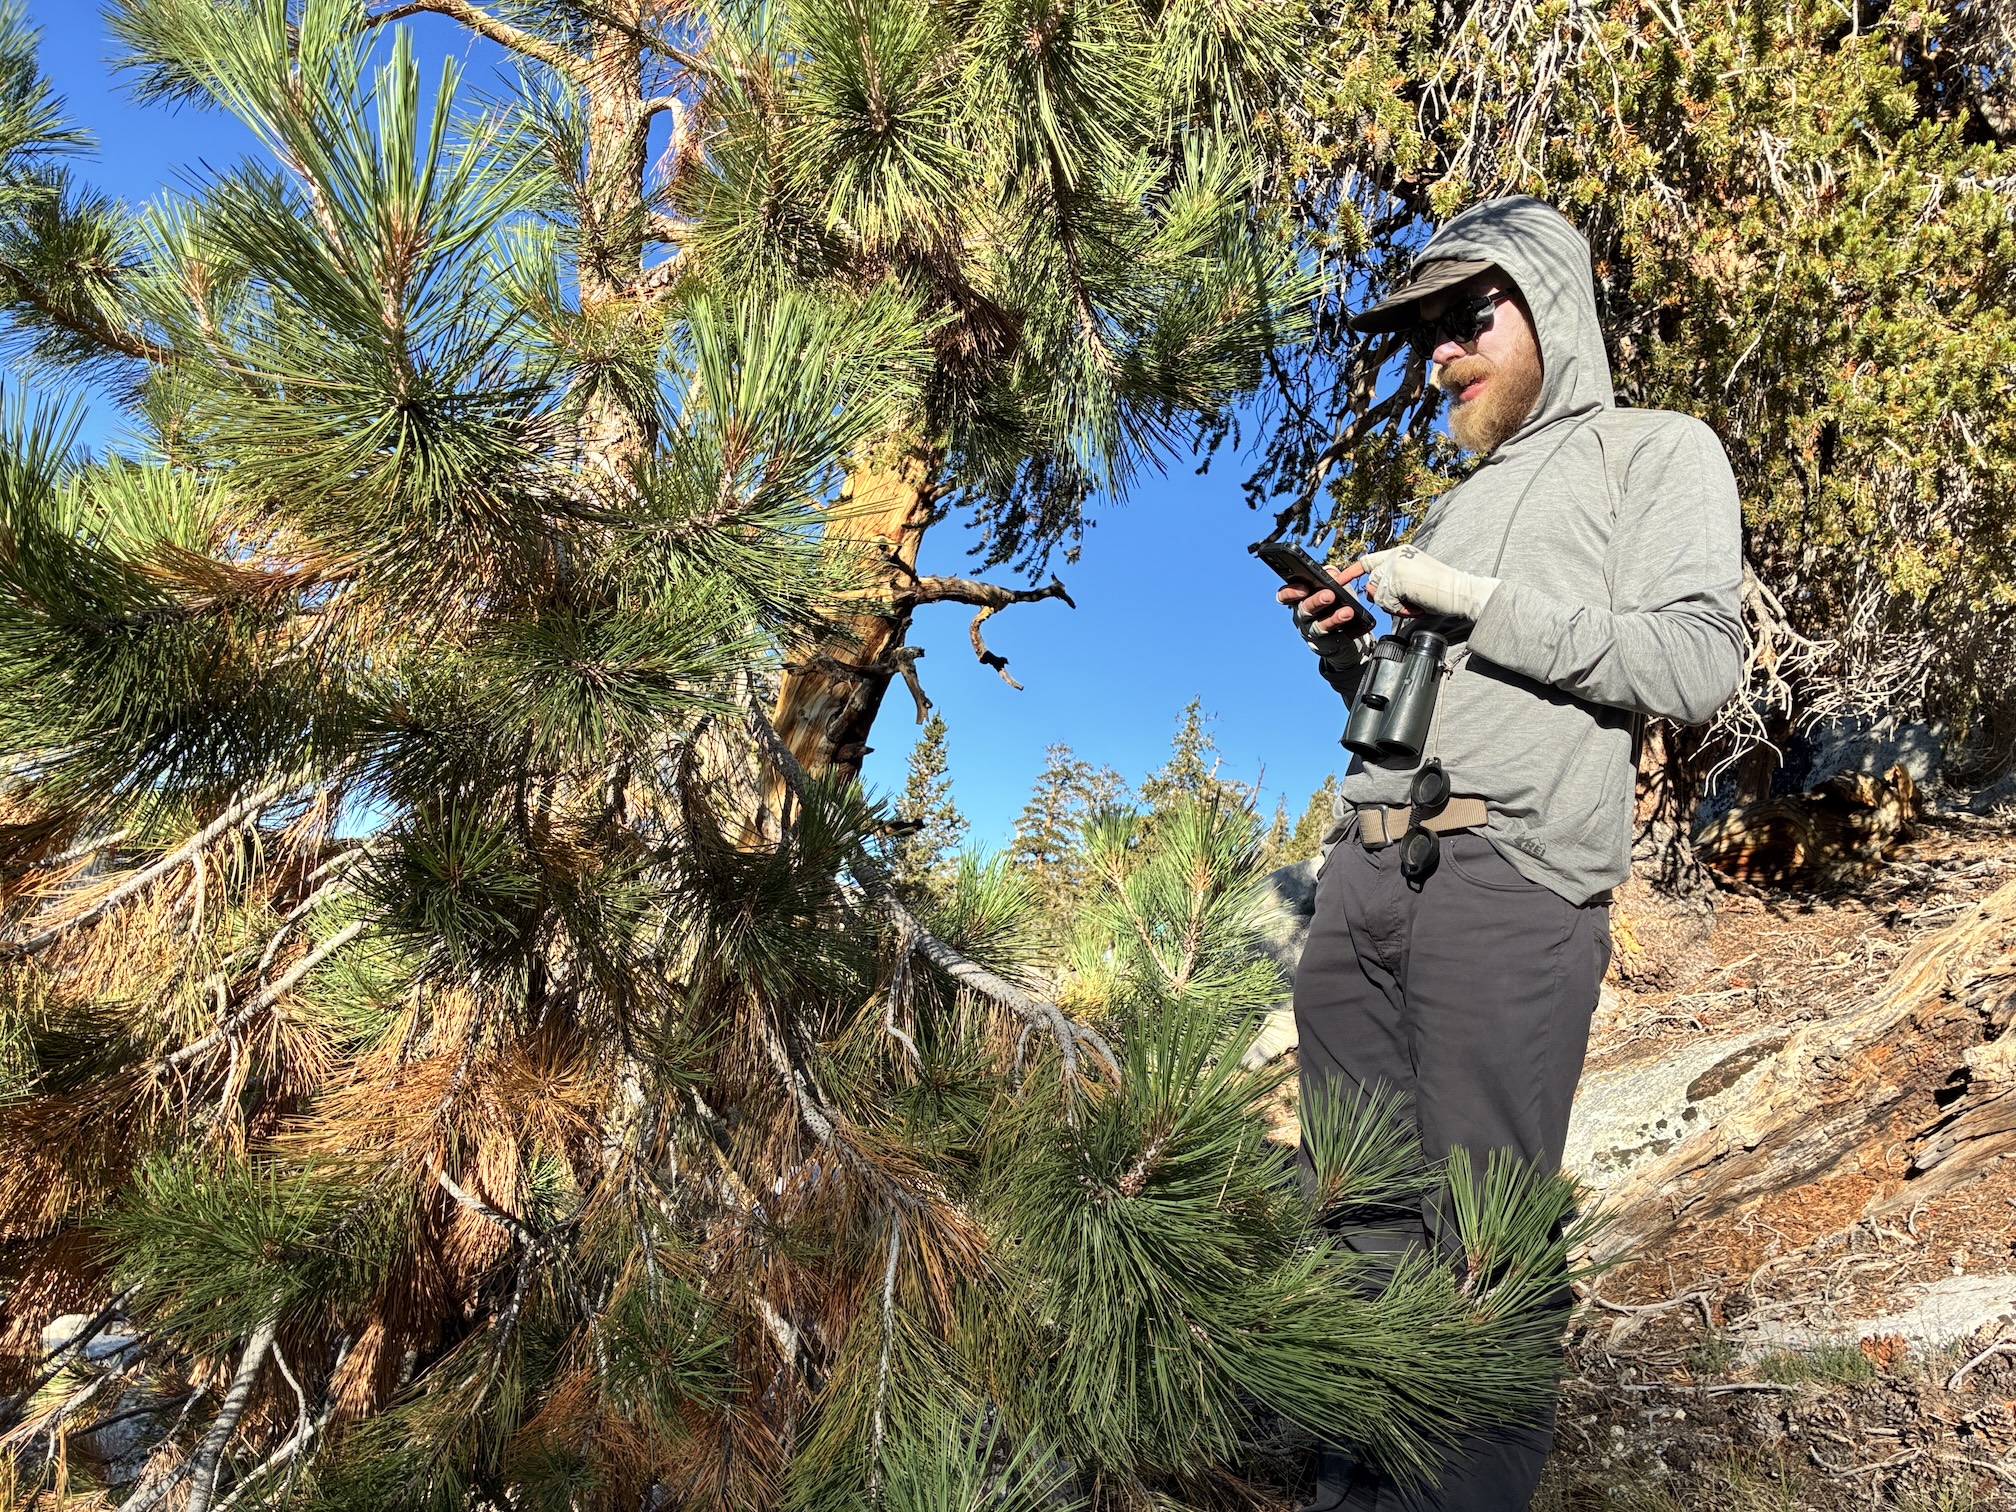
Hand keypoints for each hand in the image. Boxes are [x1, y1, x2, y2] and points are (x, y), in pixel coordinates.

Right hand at [1274, 567, 1359, 634]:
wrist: (1340, 630)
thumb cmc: (1331, 602)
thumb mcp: (1330, 586)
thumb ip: (1329, 576)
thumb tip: (1331, 573)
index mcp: (1298, 599)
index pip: (1284, 596)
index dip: (1290, 592)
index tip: (1304, 588)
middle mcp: (1301, 617)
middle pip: (1304, 609)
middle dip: (1316, 601)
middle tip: (1329, 595)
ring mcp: (1313, 632)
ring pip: (1319, 626)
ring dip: (1334, 619)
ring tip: (1348, 612)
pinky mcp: (1327, 643)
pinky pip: (1338, 638)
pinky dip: (1351, 631)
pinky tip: (1363, 625)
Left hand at [1353, 545, 1498, 621]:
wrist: (1461, 592)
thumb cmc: (1442, 590)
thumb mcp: (1412, 579)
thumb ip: (1392, 581)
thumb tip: (1373, 593)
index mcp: (1400, 553)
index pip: (1370, 561)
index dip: (1353, 571)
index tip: (1339, 578)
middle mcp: (1396, 555)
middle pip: (1372, 583)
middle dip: (1386, 599)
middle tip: (1410, 602)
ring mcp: (1395, 565)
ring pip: (1379, 595)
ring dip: (1396, 606)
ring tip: (1417, 602)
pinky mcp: (1397, 578)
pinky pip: (1387, 603)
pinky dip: (1402, 610)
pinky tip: (1417, 605)